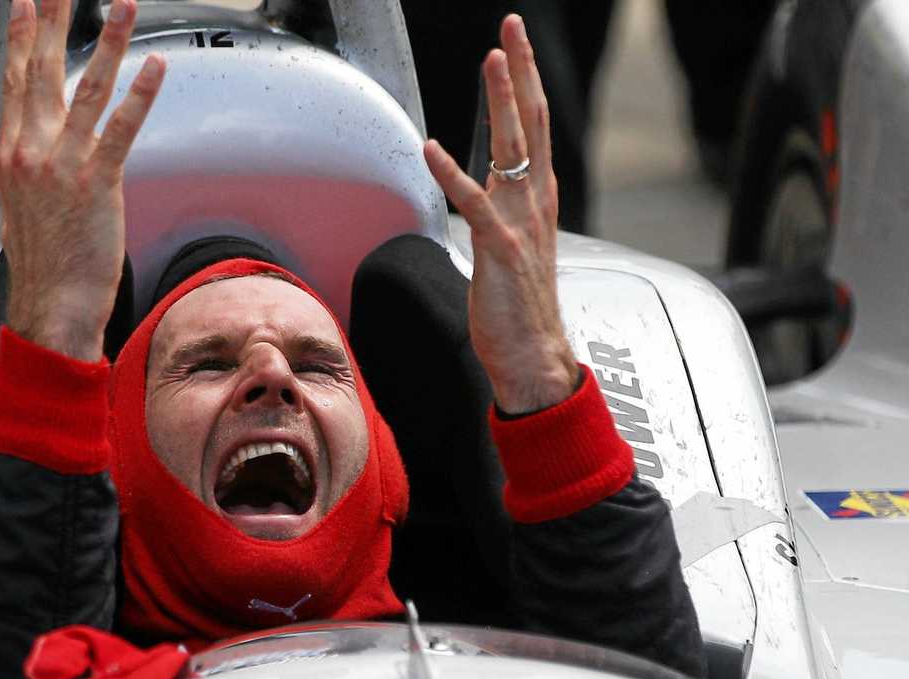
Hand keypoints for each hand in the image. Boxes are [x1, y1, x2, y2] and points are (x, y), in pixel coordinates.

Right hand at [0, 0, 165, 360]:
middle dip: (53, 21)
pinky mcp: (96, 183)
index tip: (23, 3)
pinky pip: (120, 129)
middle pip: (42, 71)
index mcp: (13, 156)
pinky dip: (139, 95)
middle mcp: (32, 152)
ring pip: (86, 89)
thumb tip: (9, 157)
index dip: (20, 38)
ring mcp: (63, 165)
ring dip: (108, 42)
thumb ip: (17, 175)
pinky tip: (154, 67)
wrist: (52, 306)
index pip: (13, 82)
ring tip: (123, 6)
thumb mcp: (16, 211)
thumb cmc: (42, 265)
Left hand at [424, 14, 577, 413]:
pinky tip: (431, 148)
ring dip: (502, 102)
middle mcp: (536, 202)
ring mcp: (522, 223)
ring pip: (513, 149)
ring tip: (493, 60)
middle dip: (521, 71)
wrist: (534, 355)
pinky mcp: (501, 250)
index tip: (514, 43)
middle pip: (531, 122)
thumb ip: (502, 209)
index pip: (533, 127)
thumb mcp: (512, 245)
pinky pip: (475, 204)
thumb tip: (486, 187)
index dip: (524, 82)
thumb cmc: (519, 307)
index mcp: (538, 198)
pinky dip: (452, 174)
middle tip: (512, 26)